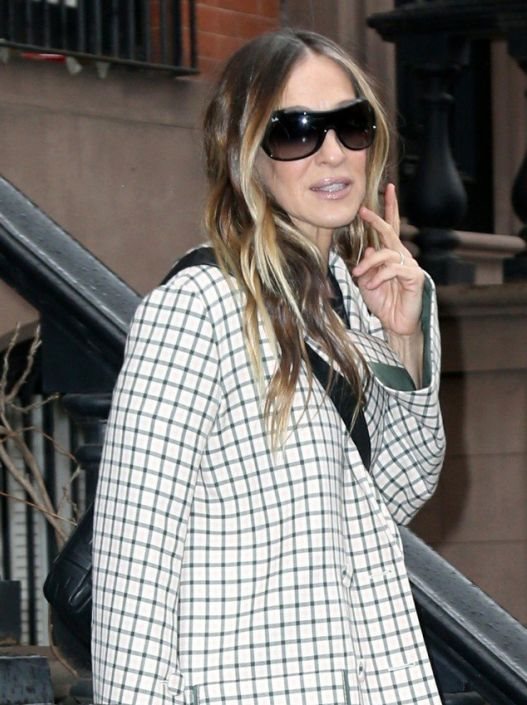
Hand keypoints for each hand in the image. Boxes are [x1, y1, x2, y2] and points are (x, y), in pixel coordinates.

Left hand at [351, 183, 423, 336]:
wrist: (396, 323)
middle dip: (377, 219)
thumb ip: (368, 265)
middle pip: (390, 232)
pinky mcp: (414, 277)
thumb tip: (370, 249)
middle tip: (363, 210)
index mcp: (391, 255)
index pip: (389, 228)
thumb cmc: (383, 302)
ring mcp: (410, 265)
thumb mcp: (368, 281)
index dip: (386, 210)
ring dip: (369, 264)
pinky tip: (371, 285)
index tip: (380, 193)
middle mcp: (402, 256)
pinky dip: (379, 276)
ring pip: (386, 253)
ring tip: (359, 277)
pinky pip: (394, 268)